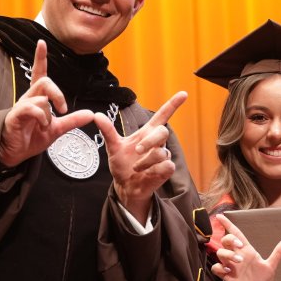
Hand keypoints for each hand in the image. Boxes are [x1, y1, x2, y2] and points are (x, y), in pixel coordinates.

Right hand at [0, 40, 93, 166]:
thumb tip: (90, 114)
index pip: (39, 73)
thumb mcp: (56, 129)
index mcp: (37, 98)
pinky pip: (31, 108)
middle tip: (62, 110)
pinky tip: (42, 126)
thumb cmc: (31, 138)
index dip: (40, 58)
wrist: (14, 153)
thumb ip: (72, 121)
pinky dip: (42, 117)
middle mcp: (29, 98)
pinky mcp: (15, 116)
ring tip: (47, 125)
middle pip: (45, 81)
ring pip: (40, 96)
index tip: (42, 43)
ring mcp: (21, 106)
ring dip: (49, 111)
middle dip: (58, 93)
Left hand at [94, 91, 187, 221]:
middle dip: (150, 141)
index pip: (162, 115)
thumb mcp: (113, 147)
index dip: (173, 104)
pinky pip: (166, 165)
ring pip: (161, 152)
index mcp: (146, 133)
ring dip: (146, 161)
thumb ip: (108, 131)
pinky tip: (147, 174)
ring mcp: (163, 156)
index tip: (183, 93)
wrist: (125, 186)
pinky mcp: (167, 169)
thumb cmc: (122, 165)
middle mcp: (157, 143)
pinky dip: (154, 170)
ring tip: (136, 168)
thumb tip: (97, 115)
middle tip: (137, 150)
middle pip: (163, 131)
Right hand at [211, 214, 280, 280]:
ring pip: (220, 252)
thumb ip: (278, 252)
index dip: (228, 224)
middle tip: (240, 246)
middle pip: (226, 240)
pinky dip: (220, 267)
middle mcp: (236, 255)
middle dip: (230, 240)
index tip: (220, 216)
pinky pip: (216, 267)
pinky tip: (228, 271)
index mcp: (247, 251)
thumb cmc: (261, 280)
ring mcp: (230, 265)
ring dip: (228, 254)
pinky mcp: (225, 275)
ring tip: (239, 262)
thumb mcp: (271, 266)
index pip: (236, 233)